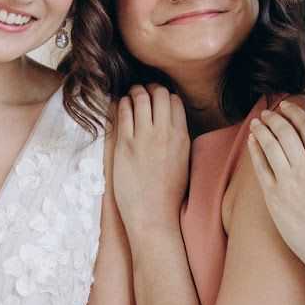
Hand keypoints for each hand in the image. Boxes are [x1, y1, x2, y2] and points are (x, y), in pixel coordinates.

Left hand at [112, 85, 190, 240]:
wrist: (153, 216)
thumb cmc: (168, 193)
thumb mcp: (183, 161)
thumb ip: (179, 139)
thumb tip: (172, 122)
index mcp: (182, 137)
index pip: (175, 100)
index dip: (164, 95)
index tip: (157, 97)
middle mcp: (165, 133)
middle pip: (159, 93)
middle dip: (150, 88)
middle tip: (143, 93)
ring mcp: (144, 138)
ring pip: (140, 98)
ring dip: (134, 93)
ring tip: (131, 96)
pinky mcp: (125, 145)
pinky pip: (123, 112)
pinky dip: (122, 104)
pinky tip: (121, 107)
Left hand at [247, 100, 304, 276]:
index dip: (293, 112)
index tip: (286, 106)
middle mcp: (303, 168)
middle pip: (284, 133)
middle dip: (273, 118)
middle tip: (267, 112)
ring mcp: (286, 181)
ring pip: (270, 146)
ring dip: (261, 130)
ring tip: (257, 122)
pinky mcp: (272, 194)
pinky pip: (260, 166)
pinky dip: (255, 150)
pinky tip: (252, 141)